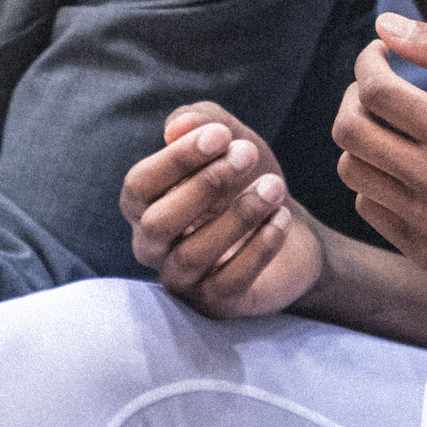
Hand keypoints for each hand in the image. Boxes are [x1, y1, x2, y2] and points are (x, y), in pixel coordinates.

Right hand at [119, 103, 322, 319]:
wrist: (288, 222)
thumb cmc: (246, 178)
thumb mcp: (229, 139)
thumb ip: (202, 122)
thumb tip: (175, 128)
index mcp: (145, 205)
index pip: (138, 185)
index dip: (177, 159)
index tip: (222, 135)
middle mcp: (153, 246)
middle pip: (158, 222)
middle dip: (205, 185)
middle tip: (249, 155)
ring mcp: (182, 280)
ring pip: (192, 255)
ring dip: (238, 215)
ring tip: (275, 187)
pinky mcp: (215, 304)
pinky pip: (227, 283)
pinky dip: (258, 249)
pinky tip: (281, 220)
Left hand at [333, 14, 426, 266]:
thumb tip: (384, 25)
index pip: (377, 92)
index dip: (369, 61)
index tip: (382, 52)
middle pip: (350, 131)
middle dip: (355, 94)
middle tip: (381, 81)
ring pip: (351, 169)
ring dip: (362, 133)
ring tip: (393, 117)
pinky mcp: (424, 249)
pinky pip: (368, 204)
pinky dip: (376, 173)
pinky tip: (406, 156)